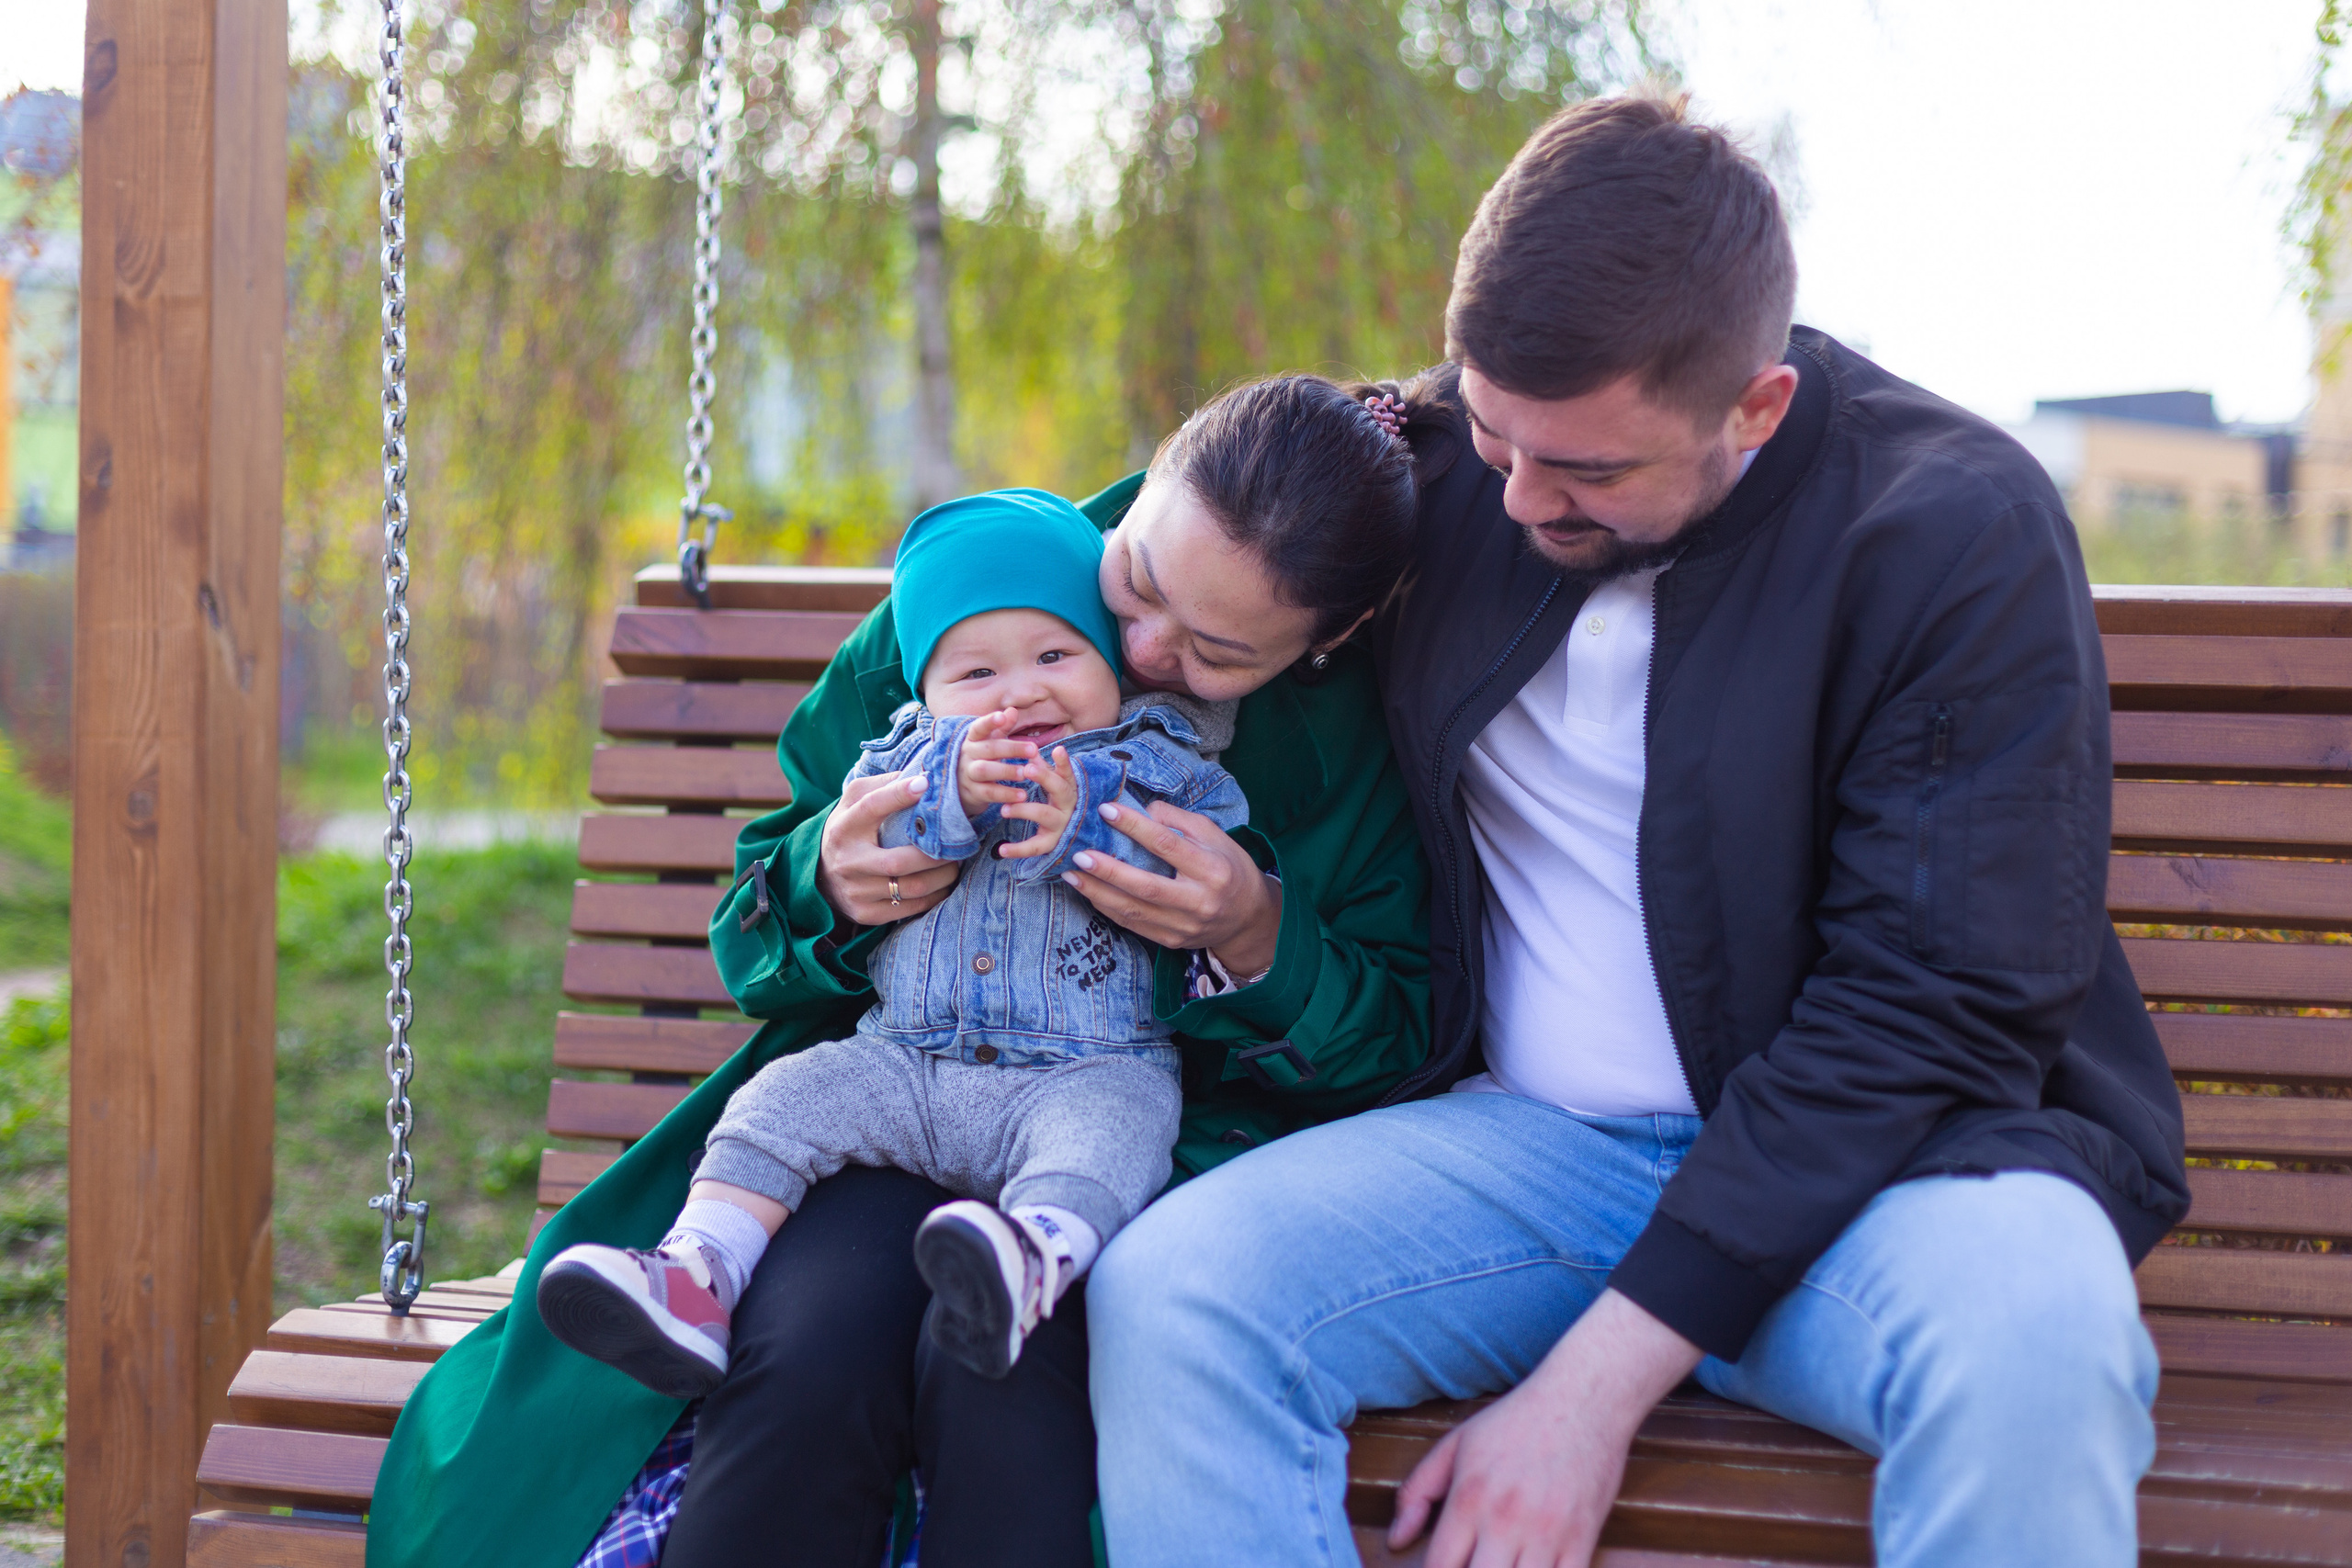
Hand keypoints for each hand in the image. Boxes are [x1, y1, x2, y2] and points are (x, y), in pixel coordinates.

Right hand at [817, 771, 957, 926]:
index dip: (898, 795)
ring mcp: (856, 891)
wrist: (820, 875)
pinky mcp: (866, 913)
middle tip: (958, 845)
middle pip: (899, 861)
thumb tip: (921, 774)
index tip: (925, 784)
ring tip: (955, 864)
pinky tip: (943, 884)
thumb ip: (882, 786)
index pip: (871, 807)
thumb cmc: (849, 830)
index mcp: (844, 827)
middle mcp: (848, 861)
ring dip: (942, 877)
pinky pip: (910, 908)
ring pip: (911, 888)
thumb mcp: (854, 803)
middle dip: (935, 855)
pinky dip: (934, 896)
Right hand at [956, 708, 1041, 819]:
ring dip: (1006, 771)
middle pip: (987, 749)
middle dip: (1011, 748)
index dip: (989, 722)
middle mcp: (968, 755)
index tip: (1002, 716)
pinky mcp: (973, 793)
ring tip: (1024, 773)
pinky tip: (1022, 795)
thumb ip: (1002, 727)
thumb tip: (1013, 710)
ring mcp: (968, 774)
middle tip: (1033, 749)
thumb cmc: (983, 757)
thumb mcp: (991, 741)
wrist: (961, 785)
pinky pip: (988, 793)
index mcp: (973, 739)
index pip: (979, 727)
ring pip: (984, 770)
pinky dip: (1005, 794)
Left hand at [997, 746, 1077, 859]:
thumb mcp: (1051, 782)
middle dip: (1044, 777)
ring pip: (1044, 814)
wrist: (1069, 832)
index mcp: (1068, 787)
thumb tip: (1030, 750)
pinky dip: (1018, 850)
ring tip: (1003, 809)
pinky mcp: (1051, 842)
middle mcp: (1068, 805)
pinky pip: (1035, 847)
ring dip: (1023, 810)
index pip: (1068, 772)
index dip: (1064, 762)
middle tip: (1026, 768)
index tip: (1057, 750)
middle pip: (1060, 789)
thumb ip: (1041, 767)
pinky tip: (1001, 849)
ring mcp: (1061, 824)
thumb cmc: (1056, 800)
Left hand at [1060, 801, 1280, 974]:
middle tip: (1080, 853)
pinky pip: (1133, 925)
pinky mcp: (1171, 941)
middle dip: (1109, 870)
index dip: (1135, 827)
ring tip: (1072, 874)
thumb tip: (1141, 808)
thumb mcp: (1214, 836)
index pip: (1168, 845)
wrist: (1249, 918)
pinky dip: (1108, 908)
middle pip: (1147, 885)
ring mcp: (1184, 925)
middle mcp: (1199, 901)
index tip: (1106, 810)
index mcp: (1212, 868)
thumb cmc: (1229, 868)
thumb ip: (1179, 821)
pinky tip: (1089, 893)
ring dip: (1098, 892)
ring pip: (1134, 910)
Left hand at [1387, 1290, 1703, 1567]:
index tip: (1443, 1567)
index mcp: (1469, 1499)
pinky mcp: (1583, 1539)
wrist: (1583, 1398)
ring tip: (1499, 1564)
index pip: (1439, 1567)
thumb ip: (1418, 1492)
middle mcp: (1505, 1521)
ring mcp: (1547, 1535)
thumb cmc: (1516, 1421)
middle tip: (1472, 1563)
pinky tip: (1532, 1567)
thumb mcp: (1456, 1444)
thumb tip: (1395, 1540)